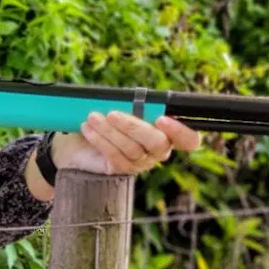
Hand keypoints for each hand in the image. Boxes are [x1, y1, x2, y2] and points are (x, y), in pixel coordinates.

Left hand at [57, 111, 199, 174]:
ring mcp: (142, 162)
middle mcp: (159, 150)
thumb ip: (131, 102)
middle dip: (134, 127)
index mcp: (167, 130)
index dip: (181, 132)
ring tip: (93, 117)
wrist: (79, 138)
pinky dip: (101, 140)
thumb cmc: (106, 115)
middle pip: (158, 144)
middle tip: (113, 114)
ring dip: (110, 131)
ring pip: (133, 150)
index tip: (162, 119)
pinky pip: (116, 157)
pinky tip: (88, 128)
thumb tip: (127, 98)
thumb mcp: (120, 105)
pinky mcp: (123, 170)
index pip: (189, 140)